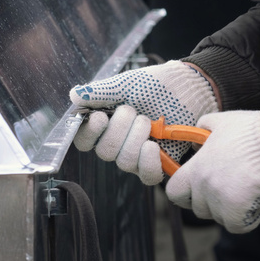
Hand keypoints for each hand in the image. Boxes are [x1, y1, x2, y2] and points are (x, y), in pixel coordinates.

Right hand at [70, 61, 217, 183]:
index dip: (89, 133)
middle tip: (133, 111)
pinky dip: (148, 162)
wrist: (185, 87)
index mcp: (105, 124)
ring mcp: (137, 154)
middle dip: (119, 130)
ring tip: (148, 122)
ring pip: (124, 162)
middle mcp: (118, 143)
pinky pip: (147, 176)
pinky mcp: (158, 162)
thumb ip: (100, 92)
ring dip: (136, 139)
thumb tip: (74, 96)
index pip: (84, 140)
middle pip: (105, 152)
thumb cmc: (153, 84)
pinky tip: (152, 146)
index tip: (100, 117)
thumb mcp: (125, 84)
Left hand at [166, 108, 259, 232]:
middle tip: (229, 193)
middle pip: (198, 209)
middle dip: (212, 205)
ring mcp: (220, 200)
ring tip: (248, 196)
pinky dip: (248, 221)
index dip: (183, 195)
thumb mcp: (220, 122)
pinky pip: (237, 226)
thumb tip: (194, 141)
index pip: (173, 192)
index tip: (195, 192)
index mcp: (196, 168)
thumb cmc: (249, 130)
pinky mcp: (238, 210)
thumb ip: (202, 130)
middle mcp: (203, 186)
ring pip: (219, 218)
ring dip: (232, 211)